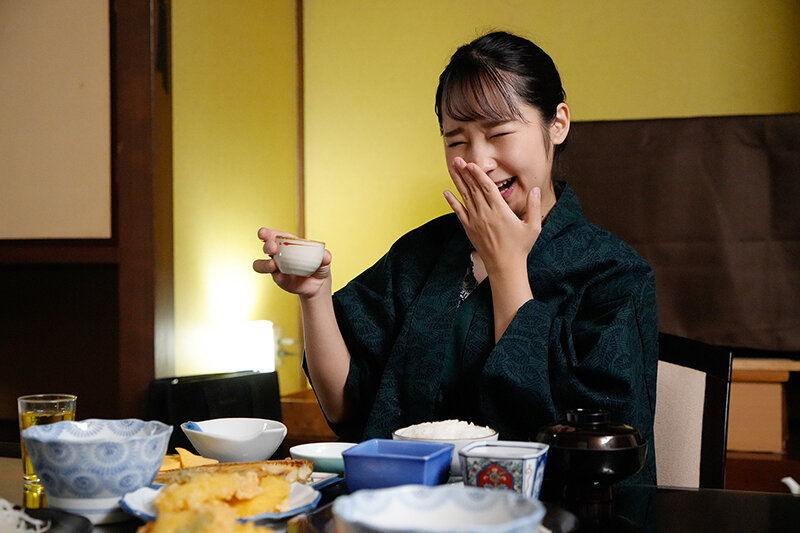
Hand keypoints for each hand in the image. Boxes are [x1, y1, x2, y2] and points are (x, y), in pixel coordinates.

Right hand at [253, 227, 331, 297]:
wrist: (318, 283)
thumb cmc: (318, 265)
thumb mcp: (324, 260)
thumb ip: (325, 257)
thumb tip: (325, 256)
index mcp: (288, 242)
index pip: (274, 235)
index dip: (266, 233)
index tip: (263, 233)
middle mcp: (279, 253)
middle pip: (266, 246)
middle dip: (268, 246)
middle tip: (273, 248)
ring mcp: (276, 266)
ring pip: (260, 264)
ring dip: (265, 264)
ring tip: (274, 266)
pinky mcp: (278, 278)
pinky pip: (273, 277)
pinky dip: (278, 277)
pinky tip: (285, 277)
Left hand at [443, 157, 541, 275]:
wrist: (504, 266)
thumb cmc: (520, 247)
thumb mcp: (533, 226)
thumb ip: (533, 206)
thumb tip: (535, 189)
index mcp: (500, 211)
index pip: (487, 188)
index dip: (478, 175)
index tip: (471, 164)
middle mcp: (485, 214)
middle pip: (473, 189)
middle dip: (465, 173)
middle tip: (457, 159)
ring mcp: (475, 221)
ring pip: (465, 197)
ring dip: (458, 182)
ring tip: (451, 168)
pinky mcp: (469, 229)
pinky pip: (459, 212)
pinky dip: (452, 202)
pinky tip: (446, 192)